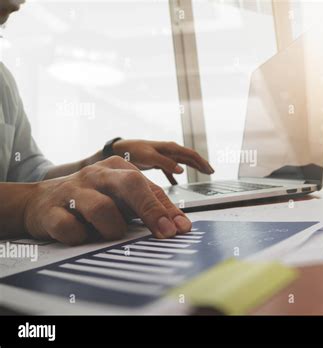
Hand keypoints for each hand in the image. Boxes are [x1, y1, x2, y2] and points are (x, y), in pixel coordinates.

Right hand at [23, 156, 191, 245]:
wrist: (39, 203)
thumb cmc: (90, 201)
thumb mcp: (120, 198)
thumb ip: (148, 207)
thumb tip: (179, 226)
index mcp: (117, 169)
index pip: (150, 188)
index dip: (168, 210)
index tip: (181, 229)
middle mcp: (97, 175)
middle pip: (131, 184)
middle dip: (151, 210)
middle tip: (164, 233)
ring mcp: (73, 190)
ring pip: (102, 208)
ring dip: (112, 229)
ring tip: (110, 234)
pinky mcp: (51, 210)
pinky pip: (70, 228)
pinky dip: (80, 237)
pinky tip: (80, 236)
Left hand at [112, 140, 213, 184]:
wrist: (120, 149)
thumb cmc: (134, 151)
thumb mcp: (150, 157)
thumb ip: (166, 163)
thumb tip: (181, 170)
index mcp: (170, 148)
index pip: (191, 155)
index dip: (202, 162)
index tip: (210, 170)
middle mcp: (170, 151)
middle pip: (190, 158)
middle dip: (201, 164)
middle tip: (211, 172)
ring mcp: (164, 156)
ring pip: (183, 162)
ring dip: (193, 167)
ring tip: (202, 174)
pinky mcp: (158, 162)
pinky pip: (171, 169)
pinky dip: (175, 175)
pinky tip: (177, 182)